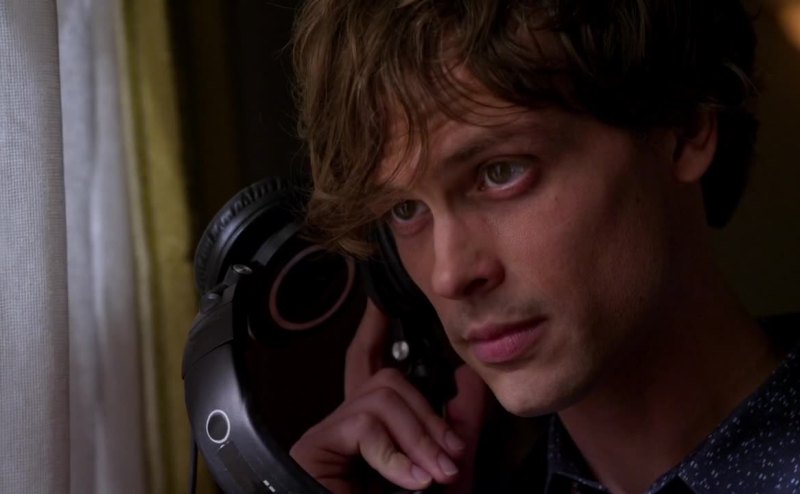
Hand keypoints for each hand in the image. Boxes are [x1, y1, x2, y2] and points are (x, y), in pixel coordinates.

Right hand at [290, 300, 489, 493]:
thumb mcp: (443, 473)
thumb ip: (455, 431)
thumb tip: (467, 382)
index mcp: (375, 430)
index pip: (371, 363)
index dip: (374, 329)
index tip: (381, 302)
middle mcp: (348, 426)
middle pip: (384, 376)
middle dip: (427, 414)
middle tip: (451, 457)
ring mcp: (329, 436)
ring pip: (380, 395)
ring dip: (419, 436)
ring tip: (434, 475)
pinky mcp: (314, 448)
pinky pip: (362, 425)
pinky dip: (395, 454)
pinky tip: (411, 481)